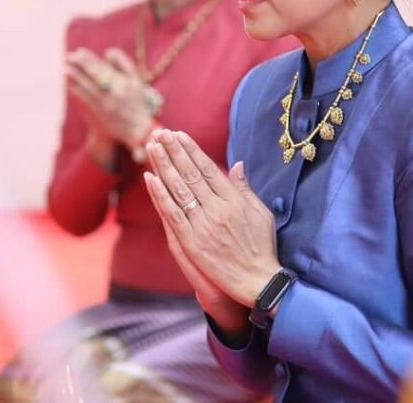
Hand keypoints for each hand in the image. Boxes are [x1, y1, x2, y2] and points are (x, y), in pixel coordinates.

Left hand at [65, 47, 153, 151]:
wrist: (134, 130)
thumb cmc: (135, 102)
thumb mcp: (136, 81)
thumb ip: (123, 64)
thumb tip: (107, 52)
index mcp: (124, 84)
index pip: (104, 68)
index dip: (90, 60)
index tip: (79, 51)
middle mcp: (114, 94)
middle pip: (94, 76)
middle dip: (81, 66)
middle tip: (70, 56)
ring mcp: (104, 104)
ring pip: (86, 87)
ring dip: (74, 77)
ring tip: (64, 67)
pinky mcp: (96, 113)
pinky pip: (83, 99)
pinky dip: (74, 89)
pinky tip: (67, 81)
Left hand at [143, 130, 280, 308]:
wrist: (257, 281)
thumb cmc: (262, 247)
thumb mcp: (261, 213)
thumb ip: (245, 189)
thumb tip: (236, 165)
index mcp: (234, 200)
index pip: (208, 168)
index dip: (192, 150)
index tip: (179, 135)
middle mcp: (217, 208)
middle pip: (190, 174)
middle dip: (174, 151)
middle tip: (160, 132)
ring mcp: (203, 225)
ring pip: (178, 189)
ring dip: (163, 165)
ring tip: (152, 146)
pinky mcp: (192, 242)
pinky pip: (172, 214)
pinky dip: (160, 195)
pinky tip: (150, 178)